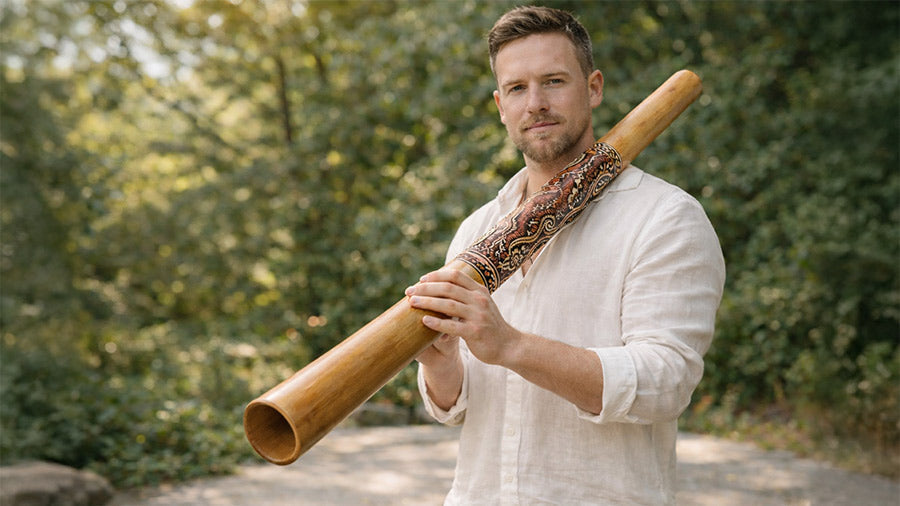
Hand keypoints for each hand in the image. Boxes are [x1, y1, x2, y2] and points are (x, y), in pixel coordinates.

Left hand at [406, 268, 520, 365]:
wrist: (509, 345)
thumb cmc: (490, 325)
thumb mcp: (482, 305)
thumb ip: (466, 295)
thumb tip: (442, 286)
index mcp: (479, 291)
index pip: (455, 275)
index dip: (436, 275)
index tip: (421, 280)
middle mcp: (479, 300)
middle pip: (448, 288)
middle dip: (426, 288)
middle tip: (409, 291)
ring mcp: (478, 316)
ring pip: (448, 305)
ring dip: (427, 302)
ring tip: (412, 302)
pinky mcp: (475, 332)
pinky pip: (452, 326)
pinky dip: (437, 323)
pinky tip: (424, 321)